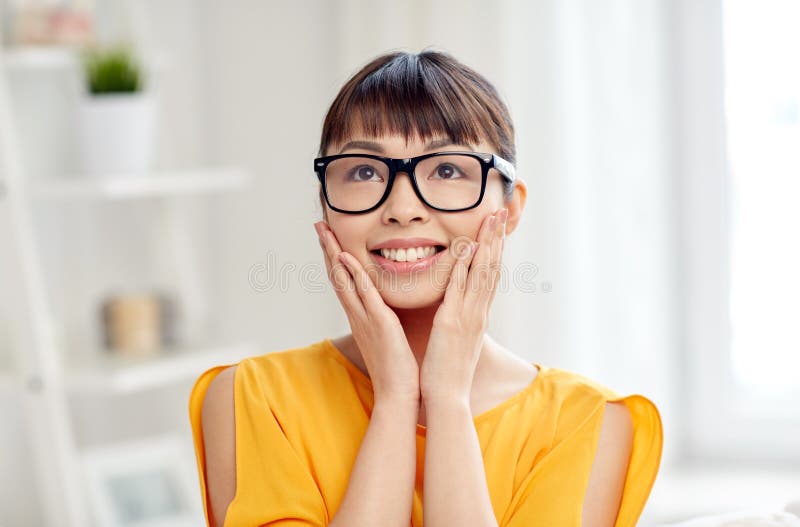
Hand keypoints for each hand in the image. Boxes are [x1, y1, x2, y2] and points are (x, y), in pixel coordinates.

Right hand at [315, 221, 419, 402]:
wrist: (398, 395)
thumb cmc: (397, 369)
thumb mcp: (388, 338)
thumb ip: (384, 320)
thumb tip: (385, 309)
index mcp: (361, 317)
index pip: (344, 282)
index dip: (335, 258)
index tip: (329, 237)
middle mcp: (357, 315)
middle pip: (337, 276)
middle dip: (328, 249)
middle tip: (319, 224)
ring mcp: (365, 318)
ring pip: (344, 281)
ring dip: (334, 254)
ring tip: (326, 232)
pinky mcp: (379, 323)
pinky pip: (364, 294)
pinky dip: (354, 274)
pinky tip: (347, 257)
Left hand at [419, 208, 507, 402]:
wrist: (447, 398)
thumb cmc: (448, 373)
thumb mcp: (458, 341)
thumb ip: (460, 322)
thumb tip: (460, 310)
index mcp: (478, 316)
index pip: (490, 276)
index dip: (495, 251)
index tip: (497, 229)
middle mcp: (478, 313)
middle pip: (491, 268)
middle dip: (496, 238)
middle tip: (500, 212)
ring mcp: (467, 316)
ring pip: (481, 273)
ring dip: (486, 244)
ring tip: (490, 219)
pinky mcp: (450, 322)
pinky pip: (459, 288)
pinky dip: (464, 266)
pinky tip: (466, 247)